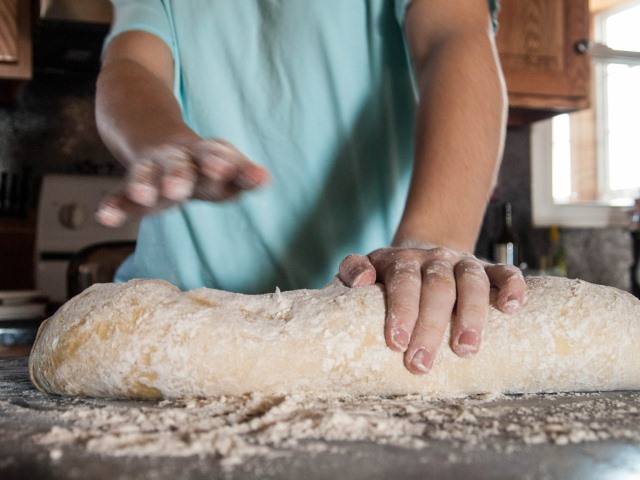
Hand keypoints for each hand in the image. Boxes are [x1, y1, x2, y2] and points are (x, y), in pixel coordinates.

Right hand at [95, 138, 268, 226]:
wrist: (151, 129)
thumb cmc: (199, 163)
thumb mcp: (222, 168)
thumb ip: (243, 177)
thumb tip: (265, 179)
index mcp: (206, 157)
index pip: (225, 162)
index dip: (239, 171)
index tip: (256, 178)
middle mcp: (179, 159)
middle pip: (181, 165)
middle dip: (182, 174)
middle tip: (182, 187)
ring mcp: (153, 168)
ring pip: (148, 174)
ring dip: (146, 184)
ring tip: (143, 195)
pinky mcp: (133, 181)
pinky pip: (120, 194)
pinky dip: (113, 205)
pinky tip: (104, 219)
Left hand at [338, 245, 525, 374]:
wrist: (423, 254)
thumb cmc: (391, 276)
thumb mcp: (367, 268)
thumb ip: (353, 269)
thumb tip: (361, 281)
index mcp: (402, 261)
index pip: (403, 281)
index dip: (401, 310)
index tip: (396, 343)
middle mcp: (434, 259)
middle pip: (437, 287)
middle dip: (431, 326)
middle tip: (422, 364)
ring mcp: (463, 263)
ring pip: (472, 281)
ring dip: (471, 314)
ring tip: (466, 350)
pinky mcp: (488, 269)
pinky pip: (505, 272)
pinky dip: (512, 287)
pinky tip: (512, 308)